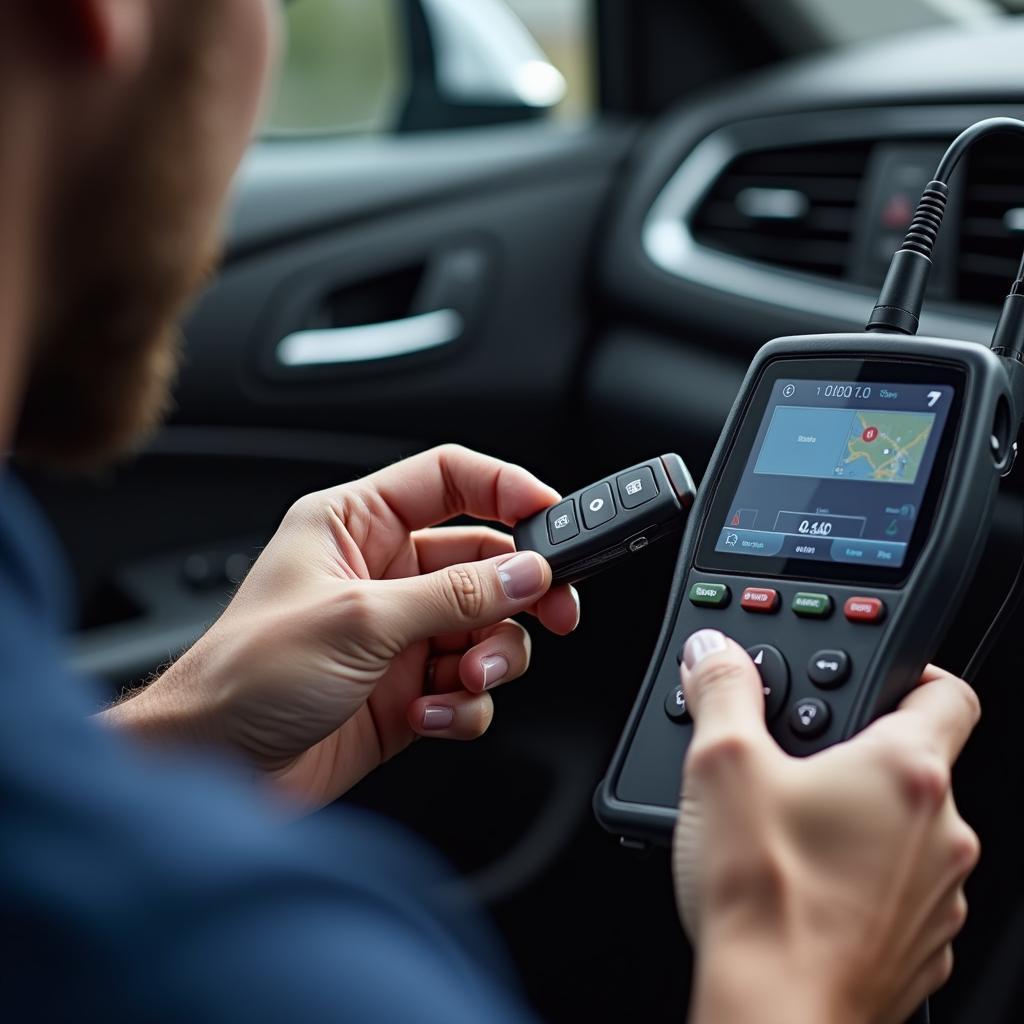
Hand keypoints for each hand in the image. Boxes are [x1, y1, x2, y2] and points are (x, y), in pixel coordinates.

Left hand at [104, 446, 578, 808]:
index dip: (506, 488)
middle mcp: (384, 572)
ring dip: (492, 657)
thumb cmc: (245, 676)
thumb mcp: (358, 620)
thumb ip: (452, 595)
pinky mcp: (411, 687)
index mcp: (356, 525)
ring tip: (465, 678)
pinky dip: (464, 703)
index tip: (552, 514)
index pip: (448, 479)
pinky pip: (470, 684)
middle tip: (556, 611)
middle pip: (485, 560)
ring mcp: (401, 632)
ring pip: (488, 627)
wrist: (215, 768)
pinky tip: (428, 713)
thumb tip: (525, 573)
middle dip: (520, 591)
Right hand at [674, 629, 980, 1023]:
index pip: (947, 690)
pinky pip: (899, 893)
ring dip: (860, 822)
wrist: (773, 1013)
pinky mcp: (919, 948)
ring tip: (789, 831)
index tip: (873, 678)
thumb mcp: (722, 762)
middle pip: (916, 765)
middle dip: (857, 757)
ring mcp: (938, 897)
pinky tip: (804, 886)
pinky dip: (861, 881)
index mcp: (906, 772)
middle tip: (796, 765)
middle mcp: (943, 833)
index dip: (911, 673)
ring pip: (908, 834)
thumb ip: (722, 690)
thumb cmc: (763, 897)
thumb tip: (716, 653)